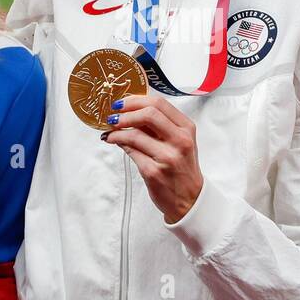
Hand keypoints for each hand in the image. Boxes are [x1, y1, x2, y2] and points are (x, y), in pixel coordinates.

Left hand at [101, 94, 202, 223]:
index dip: (136, 100)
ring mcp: (167, 157)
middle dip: (126, 113)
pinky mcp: (153, 172)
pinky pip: (130, 152)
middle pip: (149, 114)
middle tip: (113, 116)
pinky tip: (114, 141)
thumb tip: (132, 111)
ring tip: (110, 131)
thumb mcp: (180, 142)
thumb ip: (161, 126)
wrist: (190, 199)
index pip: (160, 103)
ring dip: (117, 131)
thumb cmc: (182, 168)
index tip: (122, 103)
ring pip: (135, 134)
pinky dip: (118, 143)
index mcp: (186, 128)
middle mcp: (180, 141)